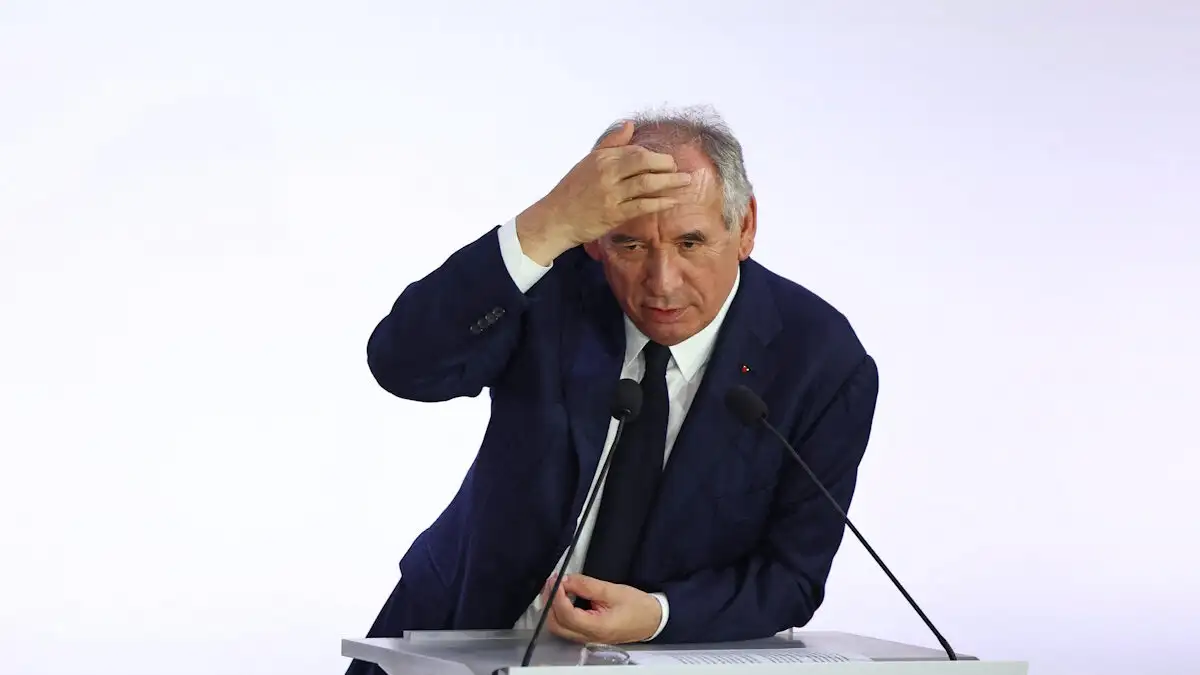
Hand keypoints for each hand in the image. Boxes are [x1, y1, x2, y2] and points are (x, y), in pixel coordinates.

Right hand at [515, 121, 692, 264]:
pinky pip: (643, 205)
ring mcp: (611, 194)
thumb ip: (611, 143)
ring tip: (686, 182)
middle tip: (681, 169)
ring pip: (647, 183)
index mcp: (602, 158)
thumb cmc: (572, 191)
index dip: (655, 156)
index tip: (668, 161)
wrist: (555, 218)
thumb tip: (630, 124)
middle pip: (644, 162)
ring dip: (670, 182)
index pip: (635, 151)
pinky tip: (673, 201)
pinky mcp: (614, 214)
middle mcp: (606, 173)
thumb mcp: (588, 162)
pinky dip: (661, 202)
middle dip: (666, 165)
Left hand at [541, 574, 662, 644]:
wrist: (653, 620)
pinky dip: (560, 612)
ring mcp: (587, 638)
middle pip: (556, 625)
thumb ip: (587, 585)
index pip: (567, 614)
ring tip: (556, 588)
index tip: (556, 579)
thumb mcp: (613, 590)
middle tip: (552, 582)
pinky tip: (564, 598)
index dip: (557, 596)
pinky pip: (566, 627)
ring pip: (559, 628)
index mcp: (597, 627)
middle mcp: (588, 637)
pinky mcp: (587, 635)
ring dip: (553, 608)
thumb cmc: (637, 606)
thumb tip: (566, 580)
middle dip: (550, 603)